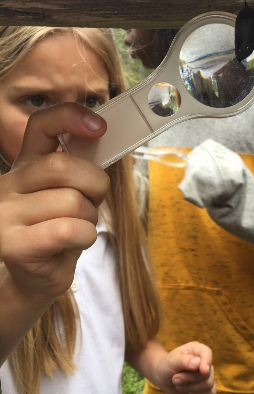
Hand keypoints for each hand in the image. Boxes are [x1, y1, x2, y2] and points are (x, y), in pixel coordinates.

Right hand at [0, 103, 108, 301]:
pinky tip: (74, 243)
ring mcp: (5, 215)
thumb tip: (103, 137)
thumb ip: (79, 168)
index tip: (100, 127)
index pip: (40, 125)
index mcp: (26, 165)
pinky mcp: (13, 245)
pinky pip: (70, 229)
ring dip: (89, 218)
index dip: (70, 117)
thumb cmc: (59, 230)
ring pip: (71, 201)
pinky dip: (85, 237)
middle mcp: (9, 184)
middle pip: (63, 166)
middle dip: (94, 185)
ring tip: (77, 228)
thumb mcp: (69, 193)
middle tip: (92, 202)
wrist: (36, 276)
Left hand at [156, 341, 215, 393]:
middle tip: (175, 379)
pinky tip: (188, 391)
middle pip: (207, 373)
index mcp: (196, 349)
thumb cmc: (167, 366)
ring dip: (191, 388)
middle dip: (189, 379)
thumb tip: (198, 363)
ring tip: (178, 384)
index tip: (203, 371)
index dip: (207, 361)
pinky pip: (210, 393)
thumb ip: (184, 361)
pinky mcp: (206, 386)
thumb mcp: (171, 361)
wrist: (164, 378)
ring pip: (209, 384)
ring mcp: (206, 374)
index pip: (207, 352)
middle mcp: (203, 360)